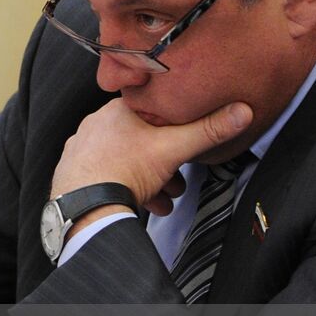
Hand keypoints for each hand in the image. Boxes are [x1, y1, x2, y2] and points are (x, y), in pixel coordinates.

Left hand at [51, 98, 251, 209]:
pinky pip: (108, 176)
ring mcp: (83, 149)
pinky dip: (127, 189)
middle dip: (165, 163)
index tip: (182, 143)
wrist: (87, 205)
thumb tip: (239, 113)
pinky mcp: (76, 172)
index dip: (172, 129)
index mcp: (117, 110)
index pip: (151, 111)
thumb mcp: (174, 148)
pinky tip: (142, 203)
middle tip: (177, 179)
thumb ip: (208, 130)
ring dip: (150, 181)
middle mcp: (96, 125)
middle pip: (141, 140)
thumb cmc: (123, 171)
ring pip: (126, 161)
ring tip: (164, 197)